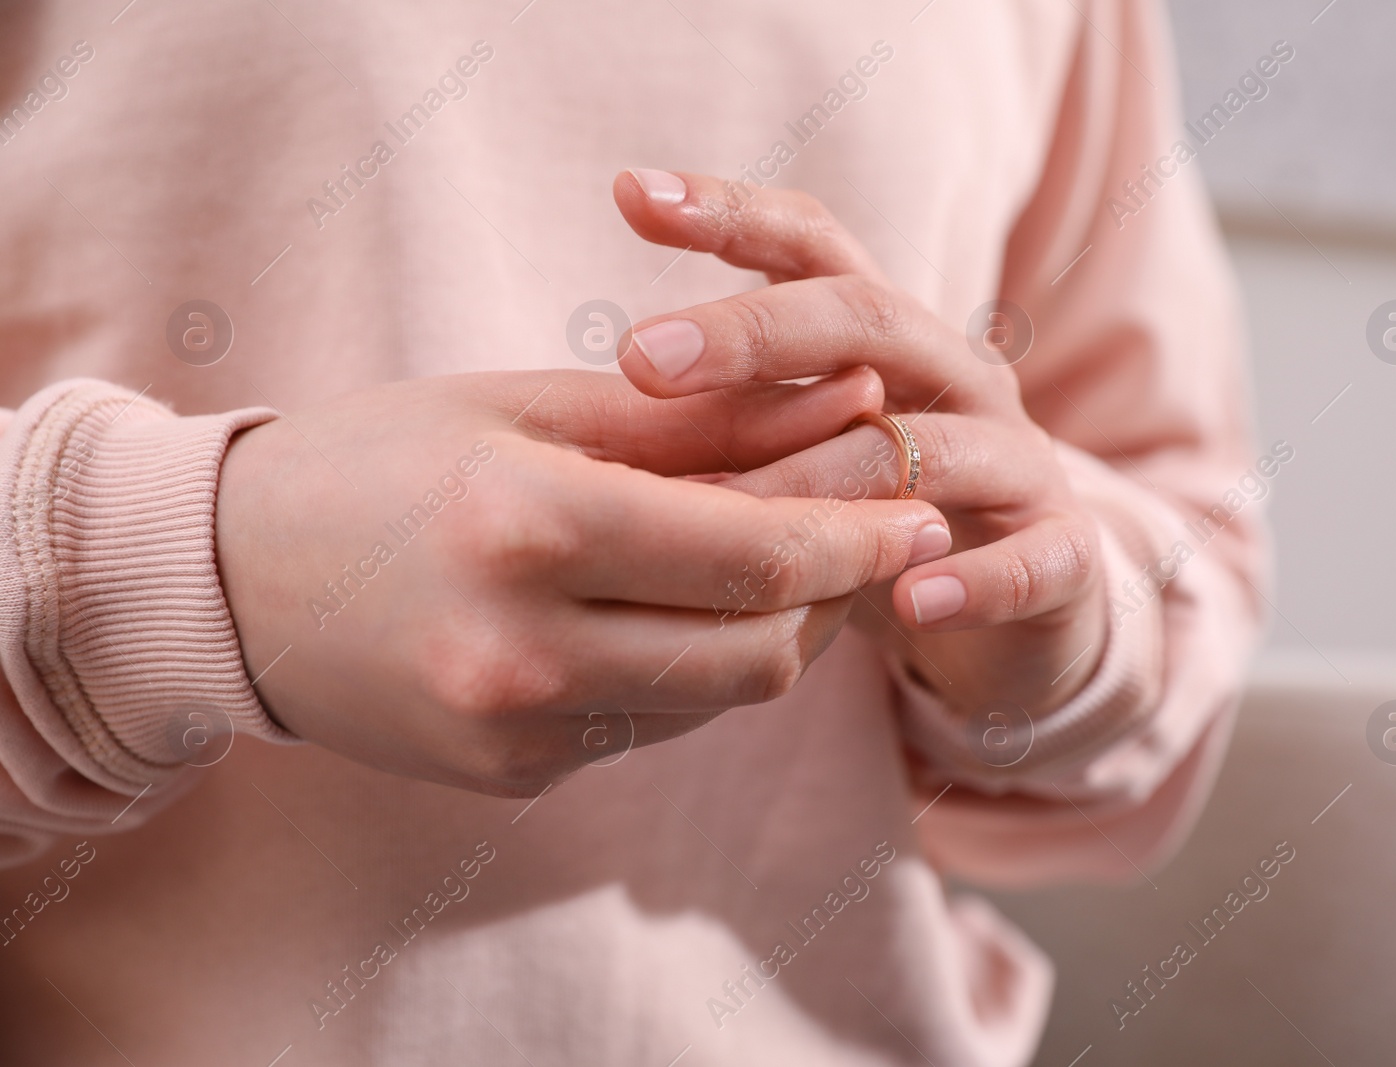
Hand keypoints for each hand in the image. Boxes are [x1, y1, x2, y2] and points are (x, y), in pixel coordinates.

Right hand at [215, 370, 950, 794]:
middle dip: (837, 587)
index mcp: (525, 526)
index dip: (858, 528)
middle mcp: (522, 649)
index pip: (753, 550)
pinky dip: (695, 667)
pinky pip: (655, 726)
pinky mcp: (512, 775)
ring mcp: (514, 730)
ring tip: (778, 555)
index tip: (919, 493)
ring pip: (720, 698)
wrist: (227, 581)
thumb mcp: (532, 406)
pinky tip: (680, 609)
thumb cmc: (379, 459)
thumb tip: (847, 398)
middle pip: (760, 648)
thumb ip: (700, 417)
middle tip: (876, 526)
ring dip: (773, 628)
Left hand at [611, 170, 1107, 716]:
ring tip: (727, 515)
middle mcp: (956, 376)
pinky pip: (1030, 562)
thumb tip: (589, 398)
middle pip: (867, 319)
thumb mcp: (802, 457)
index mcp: (889, 339)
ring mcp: (1015, 460)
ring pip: (926, 445)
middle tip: (642, 357)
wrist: (1023, 611)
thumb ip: (728, 419)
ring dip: (825, 478)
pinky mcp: (1060, 554)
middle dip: (753, 332)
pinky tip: (912, 597)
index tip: (630, 192)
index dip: (731, 213)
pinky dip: (974, 580)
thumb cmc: (881, 521)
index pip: (815, 245)